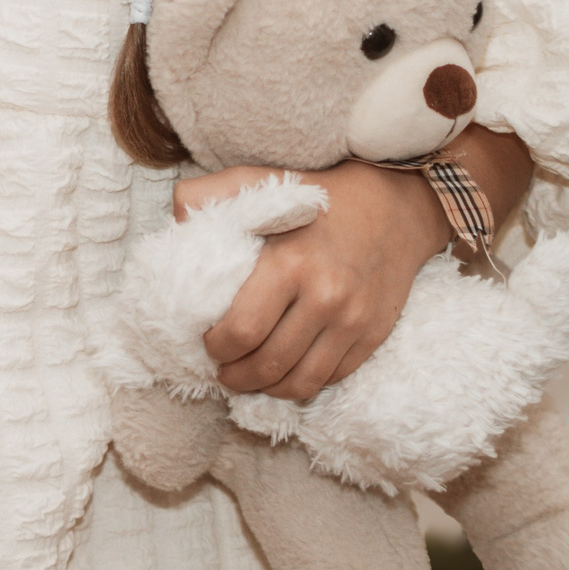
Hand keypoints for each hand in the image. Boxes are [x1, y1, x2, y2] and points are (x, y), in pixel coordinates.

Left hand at [177, 161, 450, 402]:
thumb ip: (209, 195)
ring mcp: (353, 320)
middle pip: (268, 363)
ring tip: (248, 380)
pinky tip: (284, 375)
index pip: (242, 330)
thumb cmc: (316, 195)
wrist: (394, 205)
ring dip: (267, 389)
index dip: (217, 348)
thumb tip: (174, 222)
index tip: (207, 343)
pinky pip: (331, 377)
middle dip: (236, 376)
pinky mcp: (373, 333)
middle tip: (222, 371)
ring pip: (301, 381)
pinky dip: (302, 385)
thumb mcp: (258, 180)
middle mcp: (325, 297)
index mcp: (289, 263)